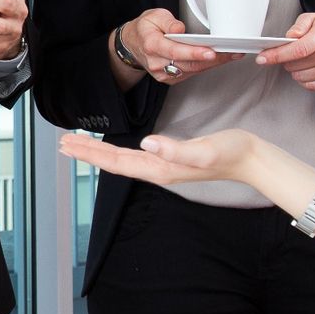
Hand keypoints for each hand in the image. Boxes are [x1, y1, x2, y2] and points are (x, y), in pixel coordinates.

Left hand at [58, 129, 256, 186]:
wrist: (252, 159)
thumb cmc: (232, 153)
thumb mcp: (204, 149)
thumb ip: (176, 149)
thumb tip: (147, 144)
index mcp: (161, 169)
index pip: (117, 162)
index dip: (91, 154)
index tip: (68, 146)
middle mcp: (159, 169)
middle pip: (114, 162)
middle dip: (87, 153)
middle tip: (62, 144)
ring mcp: (165, 165)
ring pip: (123, 160)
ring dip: (99, 152)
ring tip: (79, 145)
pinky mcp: (172, 158)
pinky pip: (136, 156)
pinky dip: (117, 150)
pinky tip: (114, 148)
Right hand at [122, 8, 243, 85]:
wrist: (132, 44)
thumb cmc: (145, 29)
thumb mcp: (153, 16)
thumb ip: (168, 21)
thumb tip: (180, 28)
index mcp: (152, 45)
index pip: (175, 51)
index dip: (194, 52)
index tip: (210, 51)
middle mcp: (157, 63)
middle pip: (188, 63)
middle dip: (213, 58)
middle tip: (231, 52)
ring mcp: (163, 73)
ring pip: (193, 70)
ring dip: (213, 63)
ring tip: (230, 54)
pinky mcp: (170, 79)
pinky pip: (191, 73)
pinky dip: (205, 66)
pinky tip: (218, 59)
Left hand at [255, 12, 314, 91]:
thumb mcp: (314, 18)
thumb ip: (299, 25)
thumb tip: (289, 38)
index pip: (298, 49)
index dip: (277, 55)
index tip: (262, 58)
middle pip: (296, 65)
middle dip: (286, 60)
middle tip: (291, 53)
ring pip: (301, 77)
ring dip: (296, 70)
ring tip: (303, 60)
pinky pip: (311, 86)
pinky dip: (305, 79)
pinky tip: (310, 69)